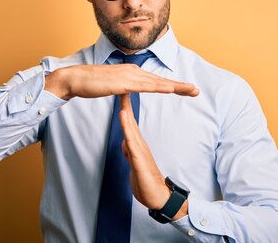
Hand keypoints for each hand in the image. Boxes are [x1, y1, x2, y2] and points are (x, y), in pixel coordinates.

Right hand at [45, 64, 198, 99]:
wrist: (74, 78)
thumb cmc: (90, 83)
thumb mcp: (110, 85)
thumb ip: (121, 87)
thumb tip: (126, 90)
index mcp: (131, 72)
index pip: (155, 80)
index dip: (171, 85)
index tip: (185, 90)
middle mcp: (133, 71)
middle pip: (160, 80)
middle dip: (180, 86)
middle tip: (197, 91)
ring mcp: (128, 75)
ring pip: (157, 83)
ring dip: (176, 87)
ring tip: (191, 91)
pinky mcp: (123, 82)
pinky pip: (145, 87)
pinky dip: (160, 88)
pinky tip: (171, 90)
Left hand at [119, 93, 187, 218]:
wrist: (158, 197)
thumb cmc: (145, 180)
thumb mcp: (134, 162)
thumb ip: (130, 150)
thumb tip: (126, 141)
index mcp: (136, 143)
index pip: (129, 119)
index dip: (124, 103)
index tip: (119, 88)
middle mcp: (139, 142)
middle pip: (130, 117)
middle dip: (126, 100)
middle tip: (122, 81)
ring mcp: (139, 149)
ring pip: (131, 125)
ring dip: (126, 109)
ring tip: (122, 92)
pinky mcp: (139, 158)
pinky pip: (131, 140)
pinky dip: (127, 127)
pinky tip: (124, 117)